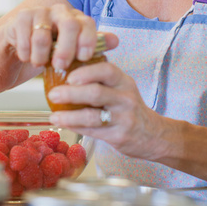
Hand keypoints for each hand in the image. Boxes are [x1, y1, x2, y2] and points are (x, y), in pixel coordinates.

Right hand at [4, 4, 117, 69]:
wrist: (14, 55)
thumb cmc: (46, 55)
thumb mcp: (70, 55)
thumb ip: (92, 47)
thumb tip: (115, 40)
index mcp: (76, 20)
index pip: (88, 24)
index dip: (88, 41)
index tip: (84, 58)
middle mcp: (59, 12)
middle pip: (70, 25)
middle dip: (66, 49)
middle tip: (60, 66)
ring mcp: (39, 12)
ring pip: (44, 34)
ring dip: (41, 55)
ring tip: (39, 63)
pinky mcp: (20, 18)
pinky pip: (25, 36)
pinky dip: (26, 52)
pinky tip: (25, 57)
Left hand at [47, 61, 169, 160]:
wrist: (153, 134)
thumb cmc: (129, 107)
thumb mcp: (122, 87)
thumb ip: (100, 79)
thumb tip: (66, 69)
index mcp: (124, 82)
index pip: (107, 70)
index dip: (86, 72)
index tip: (69, 76)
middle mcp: (125, 98)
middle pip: (96, 93)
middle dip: (71, 93)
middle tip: (53, 93)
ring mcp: (123, 118)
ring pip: (92, 116)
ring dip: (69, 116)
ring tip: (54, 116)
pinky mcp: (118, 136)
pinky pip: (92, 131)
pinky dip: (75, 127)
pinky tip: (63, 125)